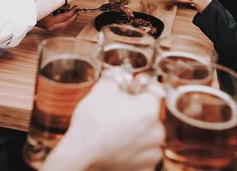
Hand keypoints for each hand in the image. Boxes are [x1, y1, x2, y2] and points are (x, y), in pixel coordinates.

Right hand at [37, 5, 77, 31]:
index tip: (75, 7)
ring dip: (71, 19)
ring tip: (74, 13)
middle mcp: (51, 27)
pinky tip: (69, 17)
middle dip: (74, 16)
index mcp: (49, 21)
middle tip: (77, 10)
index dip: (72, 12)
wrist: (27, 16)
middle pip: (67, 23)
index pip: (64, 17)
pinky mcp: (51, 29)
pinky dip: (67, 22)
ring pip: (65, 26)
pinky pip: (62, 26)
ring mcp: (51, 29)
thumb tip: (68, 6)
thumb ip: (58, 6)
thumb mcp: (48, 6)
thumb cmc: (36, 9)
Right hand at [42, 78, 163, 170]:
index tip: (128, 91)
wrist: (80, 155)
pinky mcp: (146, 168)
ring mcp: (153, 152)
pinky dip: (135, 151)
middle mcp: (157, 132)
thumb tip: (123, 75)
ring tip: (116, 132)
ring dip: (138, 132)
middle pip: (150, 114)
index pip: (152, 91)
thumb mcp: (102, 89)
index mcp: (149, 109)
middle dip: (137, 112)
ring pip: (149, 135)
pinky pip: (144, 154)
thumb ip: (118, 77)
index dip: (138, 89)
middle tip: (117, 113)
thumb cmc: (91, 123)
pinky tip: (119, 147)